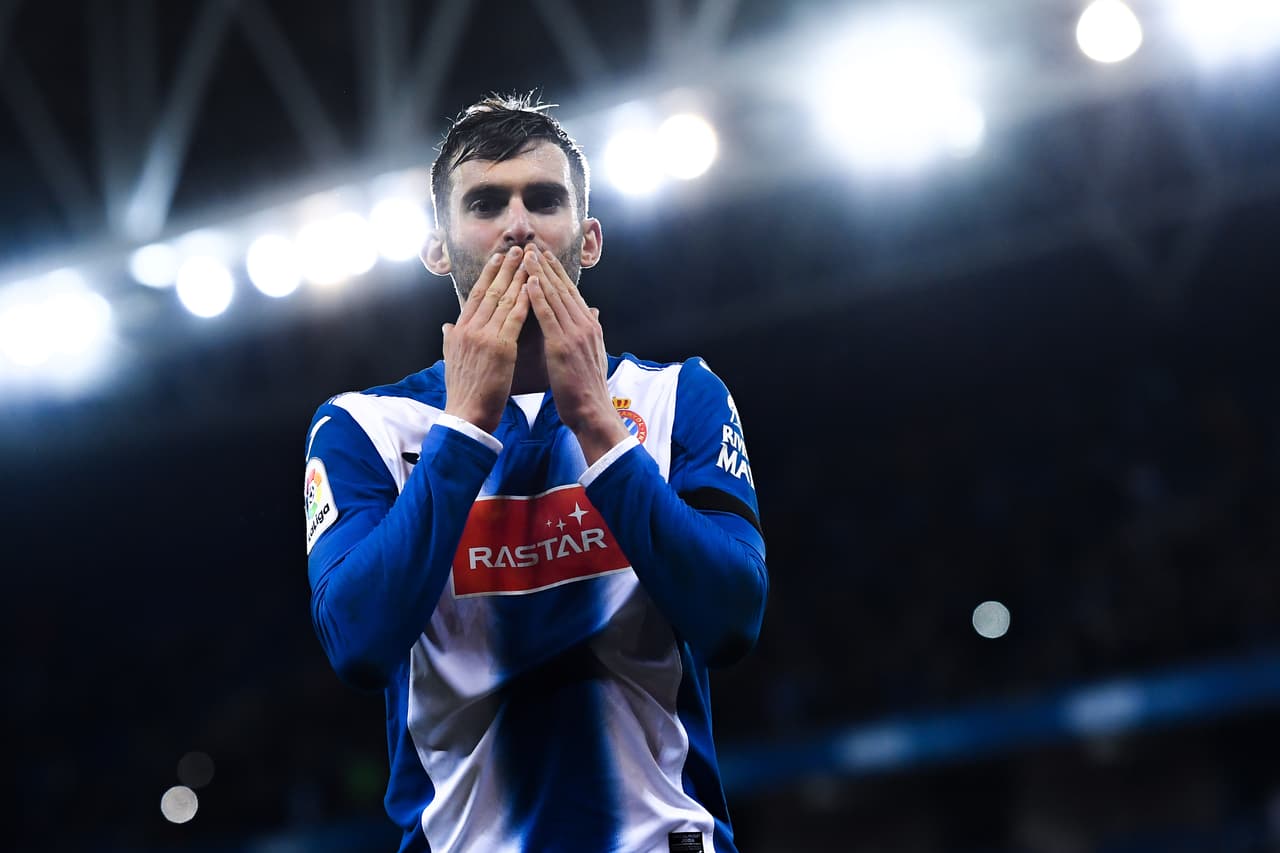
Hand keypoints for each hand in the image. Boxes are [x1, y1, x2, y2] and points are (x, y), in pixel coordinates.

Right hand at [442, 246, 529, 433]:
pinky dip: (524, 301)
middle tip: (518, 249)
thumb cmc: (463, 391)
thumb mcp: (451, 360)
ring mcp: (484, 336)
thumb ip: (450, 339)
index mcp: (459, 330)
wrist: (466, 414)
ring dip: (518, 278)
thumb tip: (447, 325)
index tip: (498, 258)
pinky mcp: (500, 348)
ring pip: (504, 300)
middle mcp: (470, 329)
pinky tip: (534, 287)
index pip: (476, 296)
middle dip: (505, 268)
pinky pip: (514, 319)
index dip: (489, 275)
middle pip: (491, 291)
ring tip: (529, 261)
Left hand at [523, 246, 628, 462]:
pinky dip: (539, 297)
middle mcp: (585, 325)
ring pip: (555, 297)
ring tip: (527, 256)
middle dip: (547, 266)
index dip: (557, 273)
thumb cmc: (588, 388)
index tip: (545, 257)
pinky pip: (549, 316)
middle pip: (563, 289)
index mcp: (590, 326)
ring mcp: (575, 334)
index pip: (571, 293)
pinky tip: (529, 282)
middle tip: (532, 246)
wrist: (592, 410)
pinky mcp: (563, 345)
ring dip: (539, 274)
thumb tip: (595, 313)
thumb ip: (592, 330)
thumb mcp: (594, 354)